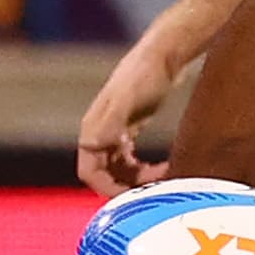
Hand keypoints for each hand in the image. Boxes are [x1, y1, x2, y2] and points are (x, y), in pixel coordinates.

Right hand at [76, 45, 178, 195]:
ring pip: (118, 169)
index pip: (89, 172)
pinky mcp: (130, 128)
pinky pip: (130, 159)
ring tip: (165, 178)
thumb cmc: (145, 74)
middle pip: (104, 174)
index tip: (133, 198)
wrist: (163, 55)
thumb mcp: (129, 98)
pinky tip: (165, 170)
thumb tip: (90, 146)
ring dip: (137, 179)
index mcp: (94, 130)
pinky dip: (144, 169)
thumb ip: (111, 121)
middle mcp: (100, 133)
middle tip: (156, 190)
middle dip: (126, 186)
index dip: (107, 190)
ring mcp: (114, 131)